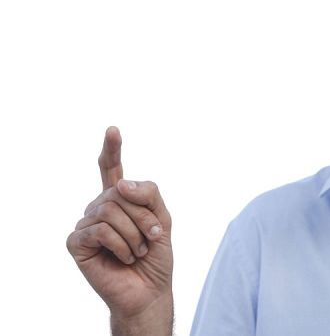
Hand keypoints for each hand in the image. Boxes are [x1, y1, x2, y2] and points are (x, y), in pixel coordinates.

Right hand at [66, 127, 172, 334]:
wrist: (149, 290)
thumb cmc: (155, 256)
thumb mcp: (162, 219)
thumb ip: (148, 195)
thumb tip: (119, 184)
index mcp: (120, 199)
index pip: (111, 169)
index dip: (112, 150)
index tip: (113, 130)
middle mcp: (99, 207)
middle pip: (120, 192)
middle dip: (144, 216)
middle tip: (154, 238)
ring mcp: (86, 224)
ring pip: (110, 209)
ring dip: (135, 233)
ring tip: (139, 251)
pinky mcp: (77, 243)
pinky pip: (99, 230)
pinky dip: (120, 244)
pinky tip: (125, 257)